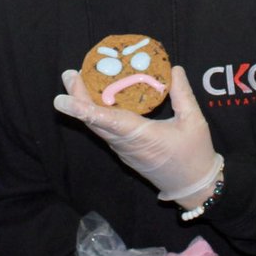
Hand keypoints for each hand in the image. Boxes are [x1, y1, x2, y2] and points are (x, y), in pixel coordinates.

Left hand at [55, 66, 221, 201]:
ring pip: (98, 126)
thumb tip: (174, 69)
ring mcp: (123, 149)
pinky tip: (96, 97)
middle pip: (94, 121)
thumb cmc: (194, 155)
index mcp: (140, 136)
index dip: (82, 109)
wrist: (193, 187)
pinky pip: (105, 130)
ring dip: (84, 105)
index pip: (106, 121)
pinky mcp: (125, 151)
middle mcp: (125, 143)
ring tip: (77, 80)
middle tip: (70, 74)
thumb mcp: (194, 122)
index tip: (61, 99)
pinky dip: (96, 113)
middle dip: (78, 98)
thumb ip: (183, 94)